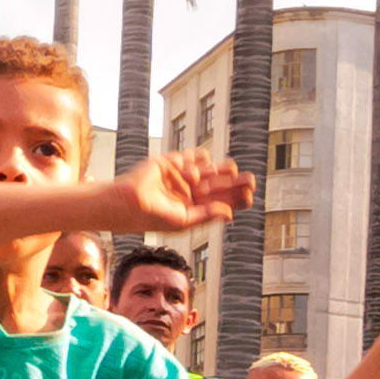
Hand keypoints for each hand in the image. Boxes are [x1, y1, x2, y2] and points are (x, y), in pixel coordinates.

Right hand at [117, 144, 250, 228]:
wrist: (128, 203)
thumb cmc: (153, 218)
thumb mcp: (184, 221)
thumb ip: (206, 215)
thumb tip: (229, 214)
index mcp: (192, 208)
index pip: (218, 202)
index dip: (234, 199)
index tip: (249, 196)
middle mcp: (188, 192)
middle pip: (216, 186)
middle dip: (232, 184)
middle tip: (251, 181)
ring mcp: (179, 177)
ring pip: (205, 171)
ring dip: (220, 170)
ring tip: (235, 169)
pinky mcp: (169, 163)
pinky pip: (188, 158)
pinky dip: (197, 158)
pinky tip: (207, 160)